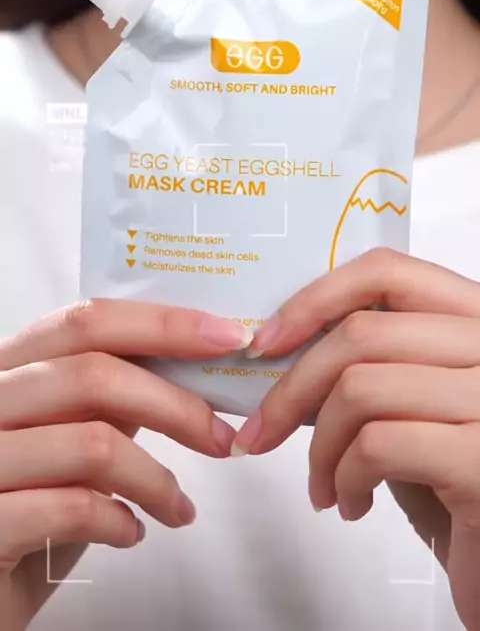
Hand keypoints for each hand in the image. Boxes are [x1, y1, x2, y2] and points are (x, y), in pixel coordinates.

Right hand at [0, 299, 245, 629]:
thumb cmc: (29, 499)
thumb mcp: (65, 431)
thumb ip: (107, 394)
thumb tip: (192, 362)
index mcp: (9, 367)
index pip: (87, 322)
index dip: (163, 325)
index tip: (226, 337)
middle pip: (93, 376)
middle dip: (176, 406)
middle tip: (220, 437)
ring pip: (92, 445)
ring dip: (156, 481)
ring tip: (178, 508)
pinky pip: (72, 509)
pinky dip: (120, 521)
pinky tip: (131, 532)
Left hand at [233, 249, 479, 630]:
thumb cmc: (458, 478)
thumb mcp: (416, 402)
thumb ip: (374, 364)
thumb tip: (283, 347)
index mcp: (475, 318)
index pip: (388, 271)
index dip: (315, 299)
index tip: (269, 341)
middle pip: (361, 334)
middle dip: (291, 389)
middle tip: (260, 432)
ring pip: (359, 389)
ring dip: (319, 448)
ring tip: (323, 485)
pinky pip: (377, 446)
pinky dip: (344, 478)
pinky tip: (351, 503)